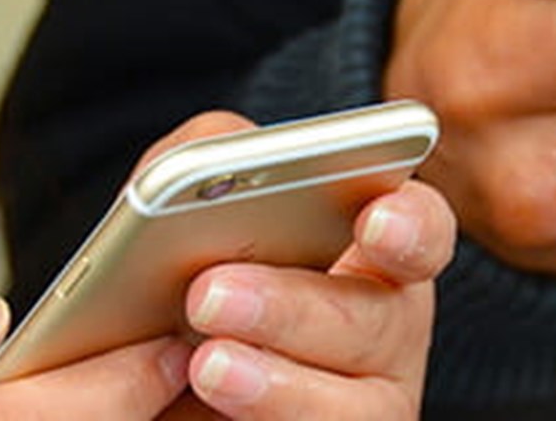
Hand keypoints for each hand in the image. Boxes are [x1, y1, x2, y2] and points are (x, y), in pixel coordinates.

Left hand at [134, 112, 456, 419]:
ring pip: (358, 405)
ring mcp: (361, 400)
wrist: (135, 382)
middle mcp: (380, 326)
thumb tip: (201, 165)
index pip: (419, 228)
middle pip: (382, 319)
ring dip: (280, 381)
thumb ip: (195, 160)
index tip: (375, 221)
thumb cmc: (174, 274)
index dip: (411, 223)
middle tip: (211, 292)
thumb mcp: (179, 205)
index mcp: (365, 251)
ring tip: (204, 360)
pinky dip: (270, 414)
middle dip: (297, 306)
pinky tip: (208, 390)